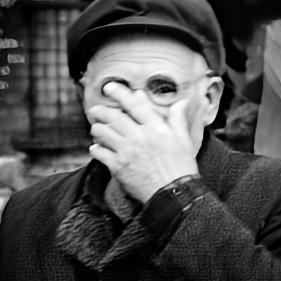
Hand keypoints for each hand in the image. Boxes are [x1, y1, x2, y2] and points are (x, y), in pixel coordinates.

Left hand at [87, 81, 199, 202]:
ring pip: (103, 133)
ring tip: (96, 128)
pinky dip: (96, 149)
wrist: (174, 193)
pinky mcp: (118, 167)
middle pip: (114, 117)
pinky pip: (100, 153)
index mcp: (155, 128)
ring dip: (97, 129)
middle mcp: (139, 136)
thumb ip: (177, 119)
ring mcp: (127, 152)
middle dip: (101, 111)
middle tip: (96, 110)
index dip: (120, 93)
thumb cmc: (181, 167)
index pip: (134, 105)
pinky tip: (96, 148)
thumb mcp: (184, 140)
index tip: (110, 87)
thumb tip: (181, 102)